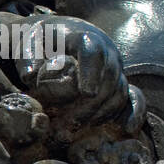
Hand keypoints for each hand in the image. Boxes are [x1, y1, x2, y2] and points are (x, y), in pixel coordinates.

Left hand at [13, 16, 128, 123]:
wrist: (61, 35)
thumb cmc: (43, 41)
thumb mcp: (30, 43)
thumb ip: (29, 56)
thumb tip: (30, 76)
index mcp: (85, 38)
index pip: (93, 53)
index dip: (92, 72)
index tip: (86, 93)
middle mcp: (107, 52)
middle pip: (109, 76)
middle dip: (92, 102)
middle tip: (70, 122)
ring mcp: (116, 67)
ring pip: (119, 90)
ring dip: (103, 111)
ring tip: (78, 128)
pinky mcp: (119, 81)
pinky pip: (133, 96)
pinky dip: (134, 112)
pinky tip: (127, 128)